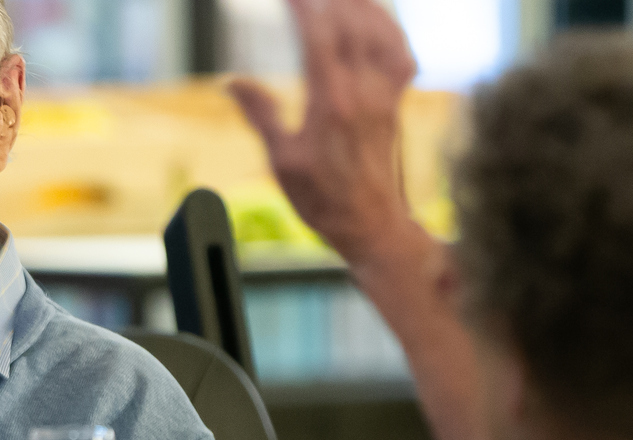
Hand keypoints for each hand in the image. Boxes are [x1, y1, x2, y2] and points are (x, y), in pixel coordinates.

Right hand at [228, 0, 419, 262]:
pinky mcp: (395, 103)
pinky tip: (374, 19)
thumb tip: (231, 83)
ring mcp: (384, 96)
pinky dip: (389, 29)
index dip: (303, 8)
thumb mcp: (281, 161)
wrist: (371, 224)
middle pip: (352, 25)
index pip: (320, 38)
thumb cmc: (324, 199)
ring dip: (360, 6)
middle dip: (330, 0)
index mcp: (332, 103)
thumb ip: (261, 115)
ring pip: (380, 33)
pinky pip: (401, 54)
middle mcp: (364, 93)